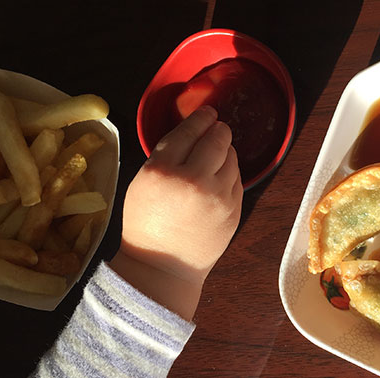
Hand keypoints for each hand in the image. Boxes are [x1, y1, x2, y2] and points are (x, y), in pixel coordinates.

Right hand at [109, 106, 242, 319]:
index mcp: (163, 171)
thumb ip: (165, 156)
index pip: (188, 131)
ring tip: (217, 154)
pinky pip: (237, 178)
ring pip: (231, 157)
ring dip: (225, 151)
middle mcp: (193, 180)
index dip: (200, 118)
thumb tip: (192, 132)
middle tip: (217, 126)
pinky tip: (220, 176)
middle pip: (216, 139)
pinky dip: (230, 172)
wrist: (164, 267)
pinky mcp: (233, 210)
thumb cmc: (147, 224)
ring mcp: (217, 196)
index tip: (207, 112)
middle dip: (218, 129)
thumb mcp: (142, 183)